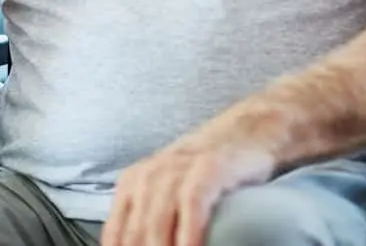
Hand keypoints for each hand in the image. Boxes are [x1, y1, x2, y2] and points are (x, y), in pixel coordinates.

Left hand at [101, 118, 277, 245]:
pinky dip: (188, 233)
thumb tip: (139, 244)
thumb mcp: (168, 190)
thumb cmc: (207, 170)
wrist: (249, 132)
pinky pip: (191, 205)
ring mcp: (178, 169)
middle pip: (136, 233)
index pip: (116, 235)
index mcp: (132, 184)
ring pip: (158, 222)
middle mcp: (149, 176)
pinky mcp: (208, 169)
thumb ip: (149, 218)